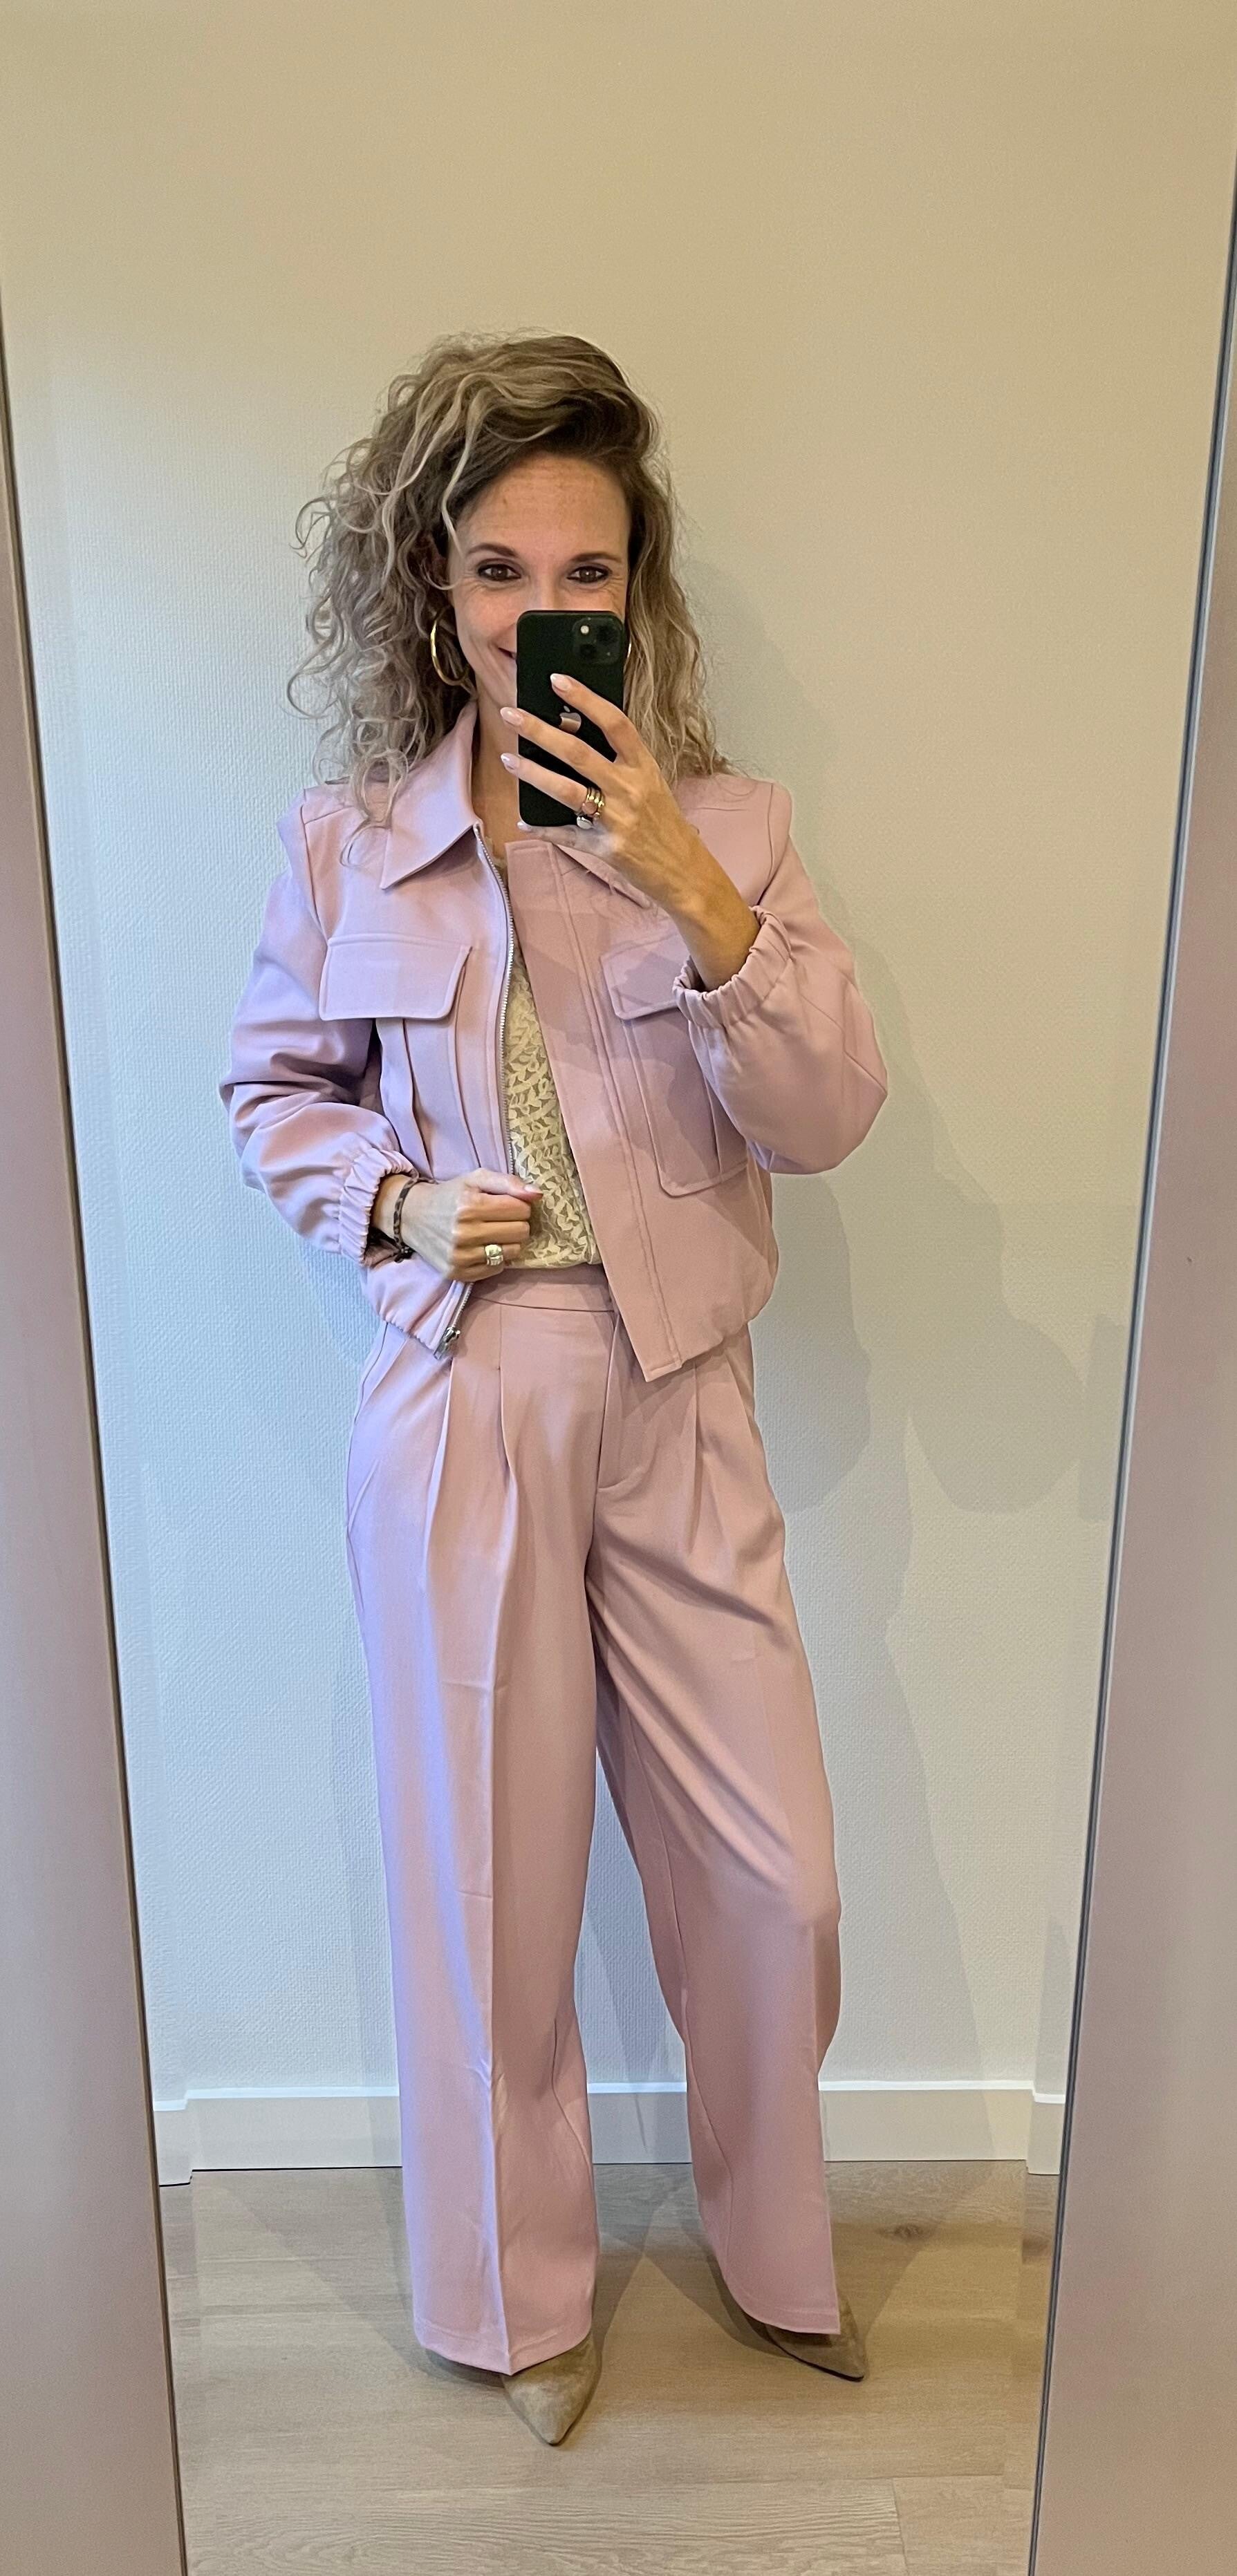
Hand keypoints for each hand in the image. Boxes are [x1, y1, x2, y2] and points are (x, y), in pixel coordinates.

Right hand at [375, 1168, 540, 1279]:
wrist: (412, 1216)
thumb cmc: (450, 1195)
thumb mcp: (476, 1179)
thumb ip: (508, 1182)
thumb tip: (538, 1194)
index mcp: (469, 1205)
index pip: (522, 1210)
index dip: (518, 1205)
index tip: (505, 1204)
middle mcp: (463, 1233)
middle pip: (521, 1232)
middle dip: (516, 1223)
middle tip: (499, 1219)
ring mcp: (459, 1256)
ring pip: (513, 1252)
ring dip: (508, 1242)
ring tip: (491, 1233)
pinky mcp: (457, 1273)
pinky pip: (497, 1269)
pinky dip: (495, 1258)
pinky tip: (482, 1247)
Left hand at [498, 677, 758, 986]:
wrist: (685, 871)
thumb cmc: (663, 823)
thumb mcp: (649, 785)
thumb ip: (617, 763)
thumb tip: (569, 734)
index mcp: (644, 767)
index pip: (614, 723)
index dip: (585, 698)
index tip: (557, 680)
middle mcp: (632, 789)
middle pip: (579, 753)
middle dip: (540, 731)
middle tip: (511, 714)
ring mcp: (619, 820)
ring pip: (567, 791)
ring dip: (533, 773)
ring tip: (508, 759)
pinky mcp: (607, 849)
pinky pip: (568, 836)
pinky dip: (543, 829)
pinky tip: (524, 822)